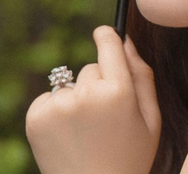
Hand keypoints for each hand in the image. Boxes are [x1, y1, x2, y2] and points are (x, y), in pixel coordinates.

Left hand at [26, 26, 160, 173]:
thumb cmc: (130, 155)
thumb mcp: (151, 117)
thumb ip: (142, 74)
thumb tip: (126, 40)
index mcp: (118, 92)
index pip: (109, 44)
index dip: (107, 35)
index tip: (104, 32)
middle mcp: (86, 94)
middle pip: (91, 68)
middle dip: (98, 82)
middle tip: (105, 115)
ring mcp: (58, 106)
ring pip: (70, 83)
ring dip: (77, 98)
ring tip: (85, 130)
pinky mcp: (36, 117)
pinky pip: (49, 97)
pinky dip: (56, 110)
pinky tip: (67, 133)